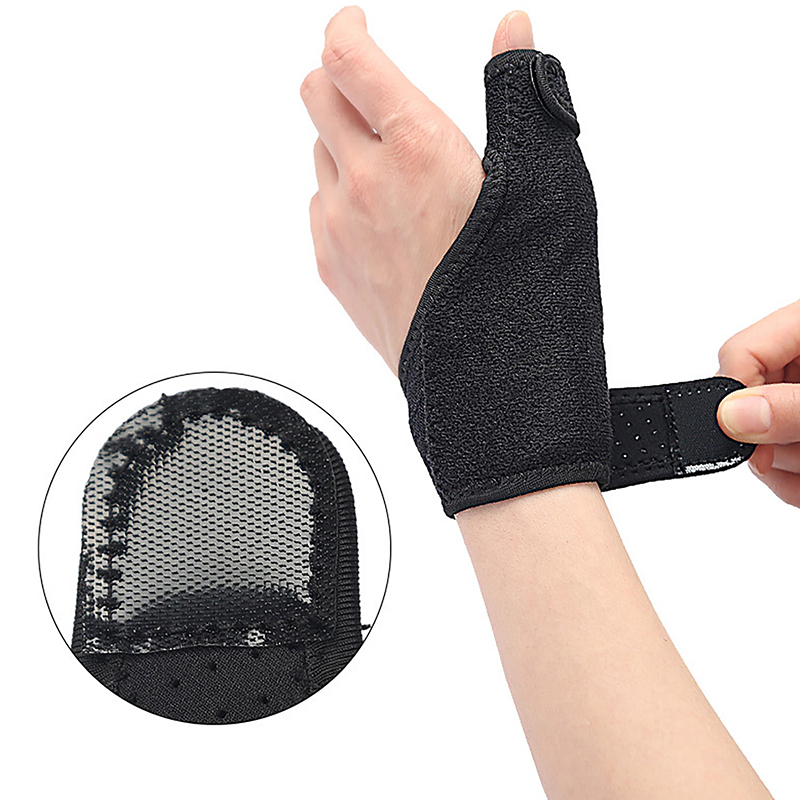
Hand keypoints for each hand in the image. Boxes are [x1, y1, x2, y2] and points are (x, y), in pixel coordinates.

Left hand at [301, 6, 533, 372]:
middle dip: (340, 78)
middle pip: (314, 94)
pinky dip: (340, 196)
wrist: (488, 377)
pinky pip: (319, 208)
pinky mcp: (332, 269)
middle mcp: (364, 184)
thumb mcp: (542, 179)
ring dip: (344, 142)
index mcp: (414, 148)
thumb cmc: (517, 286)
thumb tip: (512, 29)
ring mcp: (340, 230)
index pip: (346, 56)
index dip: (346, 27)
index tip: (356, 24)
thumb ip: (518, 93)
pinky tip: (382, 219)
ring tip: (394, 169)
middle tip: (372, 89)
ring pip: (319, 154)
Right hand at [717, 299, 799, 506]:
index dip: (735, 401)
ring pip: (762, 438)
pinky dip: (793, 482)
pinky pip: (782, 459)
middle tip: (794, 463)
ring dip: (786, 471)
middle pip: (747, 402)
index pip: (740, 354)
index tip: (752, 447)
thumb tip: (732, 416)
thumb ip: (795, 406)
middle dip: (766, 446)